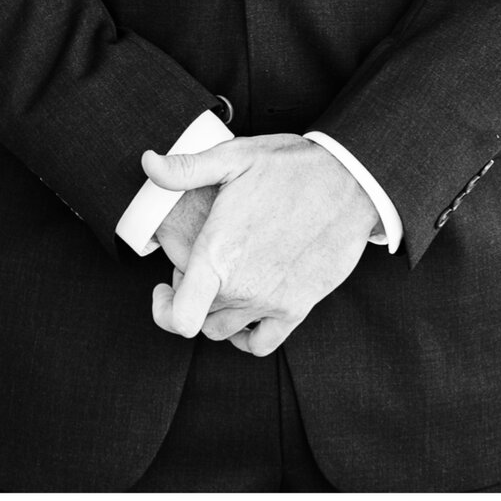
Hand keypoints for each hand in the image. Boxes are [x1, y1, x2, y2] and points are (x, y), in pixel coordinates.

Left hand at [141, 136, 376, 355]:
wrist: (353, 180)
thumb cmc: (294, 167)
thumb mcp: (236, 156)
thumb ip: (186, 168)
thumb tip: (148, 163)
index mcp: (218, 254)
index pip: (178, 316)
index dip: (162, 309)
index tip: (164, 287)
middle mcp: (242, 286)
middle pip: (198, 317)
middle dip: (192, 294)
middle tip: (206, 265)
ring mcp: (271, 301)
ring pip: (224, 331)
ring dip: (216, 313)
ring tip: (226, 283)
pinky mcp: (297, 307)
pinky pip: (261, 344)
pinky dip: (247, 337)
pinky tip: (248, 313)